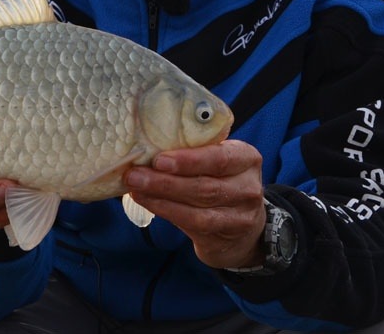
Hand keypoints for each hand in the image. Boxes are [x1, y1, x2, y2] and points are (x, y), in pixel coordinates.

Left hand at [123, 139, 266, 269]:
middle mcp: (248, 187)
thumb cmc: (222, 181)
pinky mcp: (224, 236)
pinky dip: (165, 211)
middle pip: (204, 185)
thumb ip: (195, 153)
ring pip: (197, 207)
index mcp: (247, 158)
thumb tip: (149, 147)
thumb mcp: (218, 162)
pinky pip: (191, 223)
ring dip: (161, 197)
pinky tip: (148, 202)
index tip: (159, 159)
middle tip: (135, 173)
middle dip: (165, 180)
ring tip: (136, 187)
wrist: (243, 228)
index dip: (189, 160)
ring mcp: (240, 216)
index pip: (220, 158)